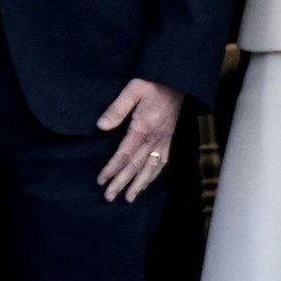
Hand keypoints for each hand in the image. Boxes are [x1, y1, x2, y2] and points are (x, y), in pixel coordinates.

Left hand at [95, 78, 182, 202]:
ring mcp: (164, 142)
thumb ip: (117, 109)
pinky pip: (162, 164)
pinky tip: (147, 183)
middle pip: (135, 167)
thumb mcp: (132, 90)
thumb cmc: (153, 84)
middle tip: (109, 197)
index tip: (101, 181)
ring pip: (150, 169)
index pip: (124, 155)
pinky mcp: (170, 140)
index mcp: (142, 128)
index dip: (112, 169)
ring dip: (138, 185)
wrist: (179, 82)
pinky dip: (153, 176)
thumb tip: (101, 127)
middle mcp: (154, 139)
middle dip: (122, 183)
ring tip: (128, 198)